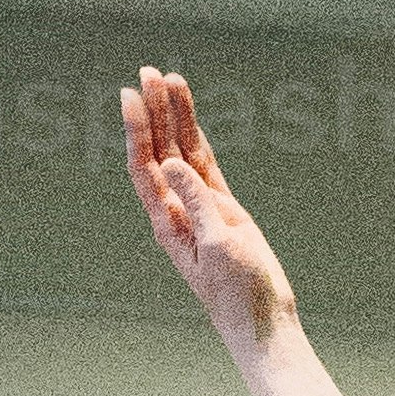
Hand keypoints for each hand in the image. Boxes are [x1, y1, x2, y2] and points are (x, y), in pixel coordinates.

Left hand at [123, 68, 297, 358]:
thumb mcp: (220, 246)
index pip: (145, 165)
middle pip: (159, 150)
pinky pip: (204, 166)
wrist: (262, 324)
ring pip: (182, 152)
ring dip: (174, 117)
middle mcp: (176, 210)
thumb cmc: (240, 294)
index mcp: (168, 221)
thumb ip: (196, 202)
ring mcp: (198, 208)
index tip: (133, 95)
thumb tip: (171, 162)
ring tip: (167, 78)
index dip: (138, 128)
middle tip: (148, 71)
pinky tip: (190, 119)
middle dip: (153, 111)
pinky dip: (197, 139)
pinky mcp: (222, 211)